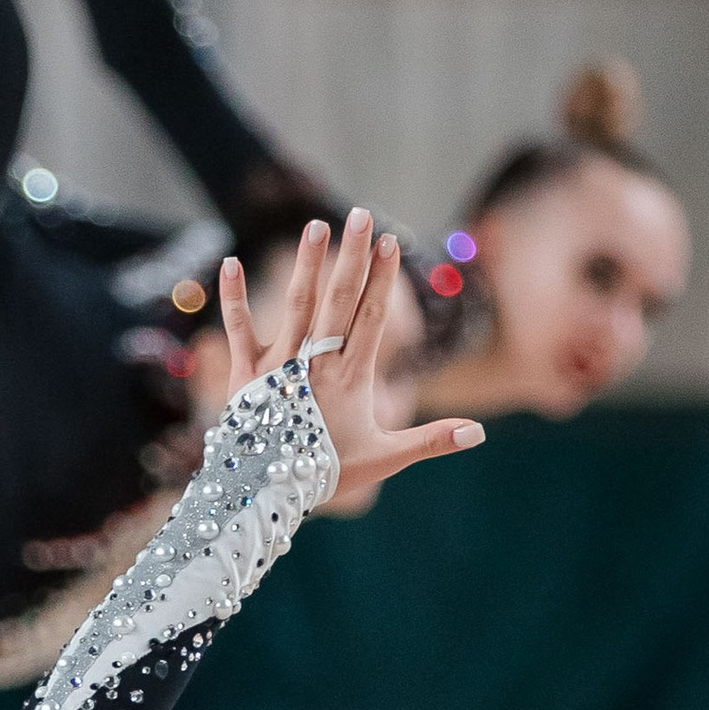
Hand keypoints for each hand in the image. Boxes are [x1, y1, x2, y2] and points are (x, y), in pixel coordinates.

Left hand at [220, 209, 483, 499]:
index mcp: (350, 378)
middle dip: (351, 256)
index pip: (370, 318)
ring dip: (307, 264)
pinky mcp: (244, 374)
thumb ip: (431, 439)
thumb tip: (479, 433)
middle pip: (338, 301)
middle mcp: (315, 365)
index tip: (389, 242)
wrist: (269, 495)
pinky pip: (237, 329)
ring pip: (296, 306)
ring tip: (317, 225)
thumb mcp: (385, 457)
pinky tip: (229, 262)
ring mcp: (278, 366)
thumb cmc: (327, 473)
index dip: (381, 279)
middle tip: (360, 214)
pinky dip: (233, 297)